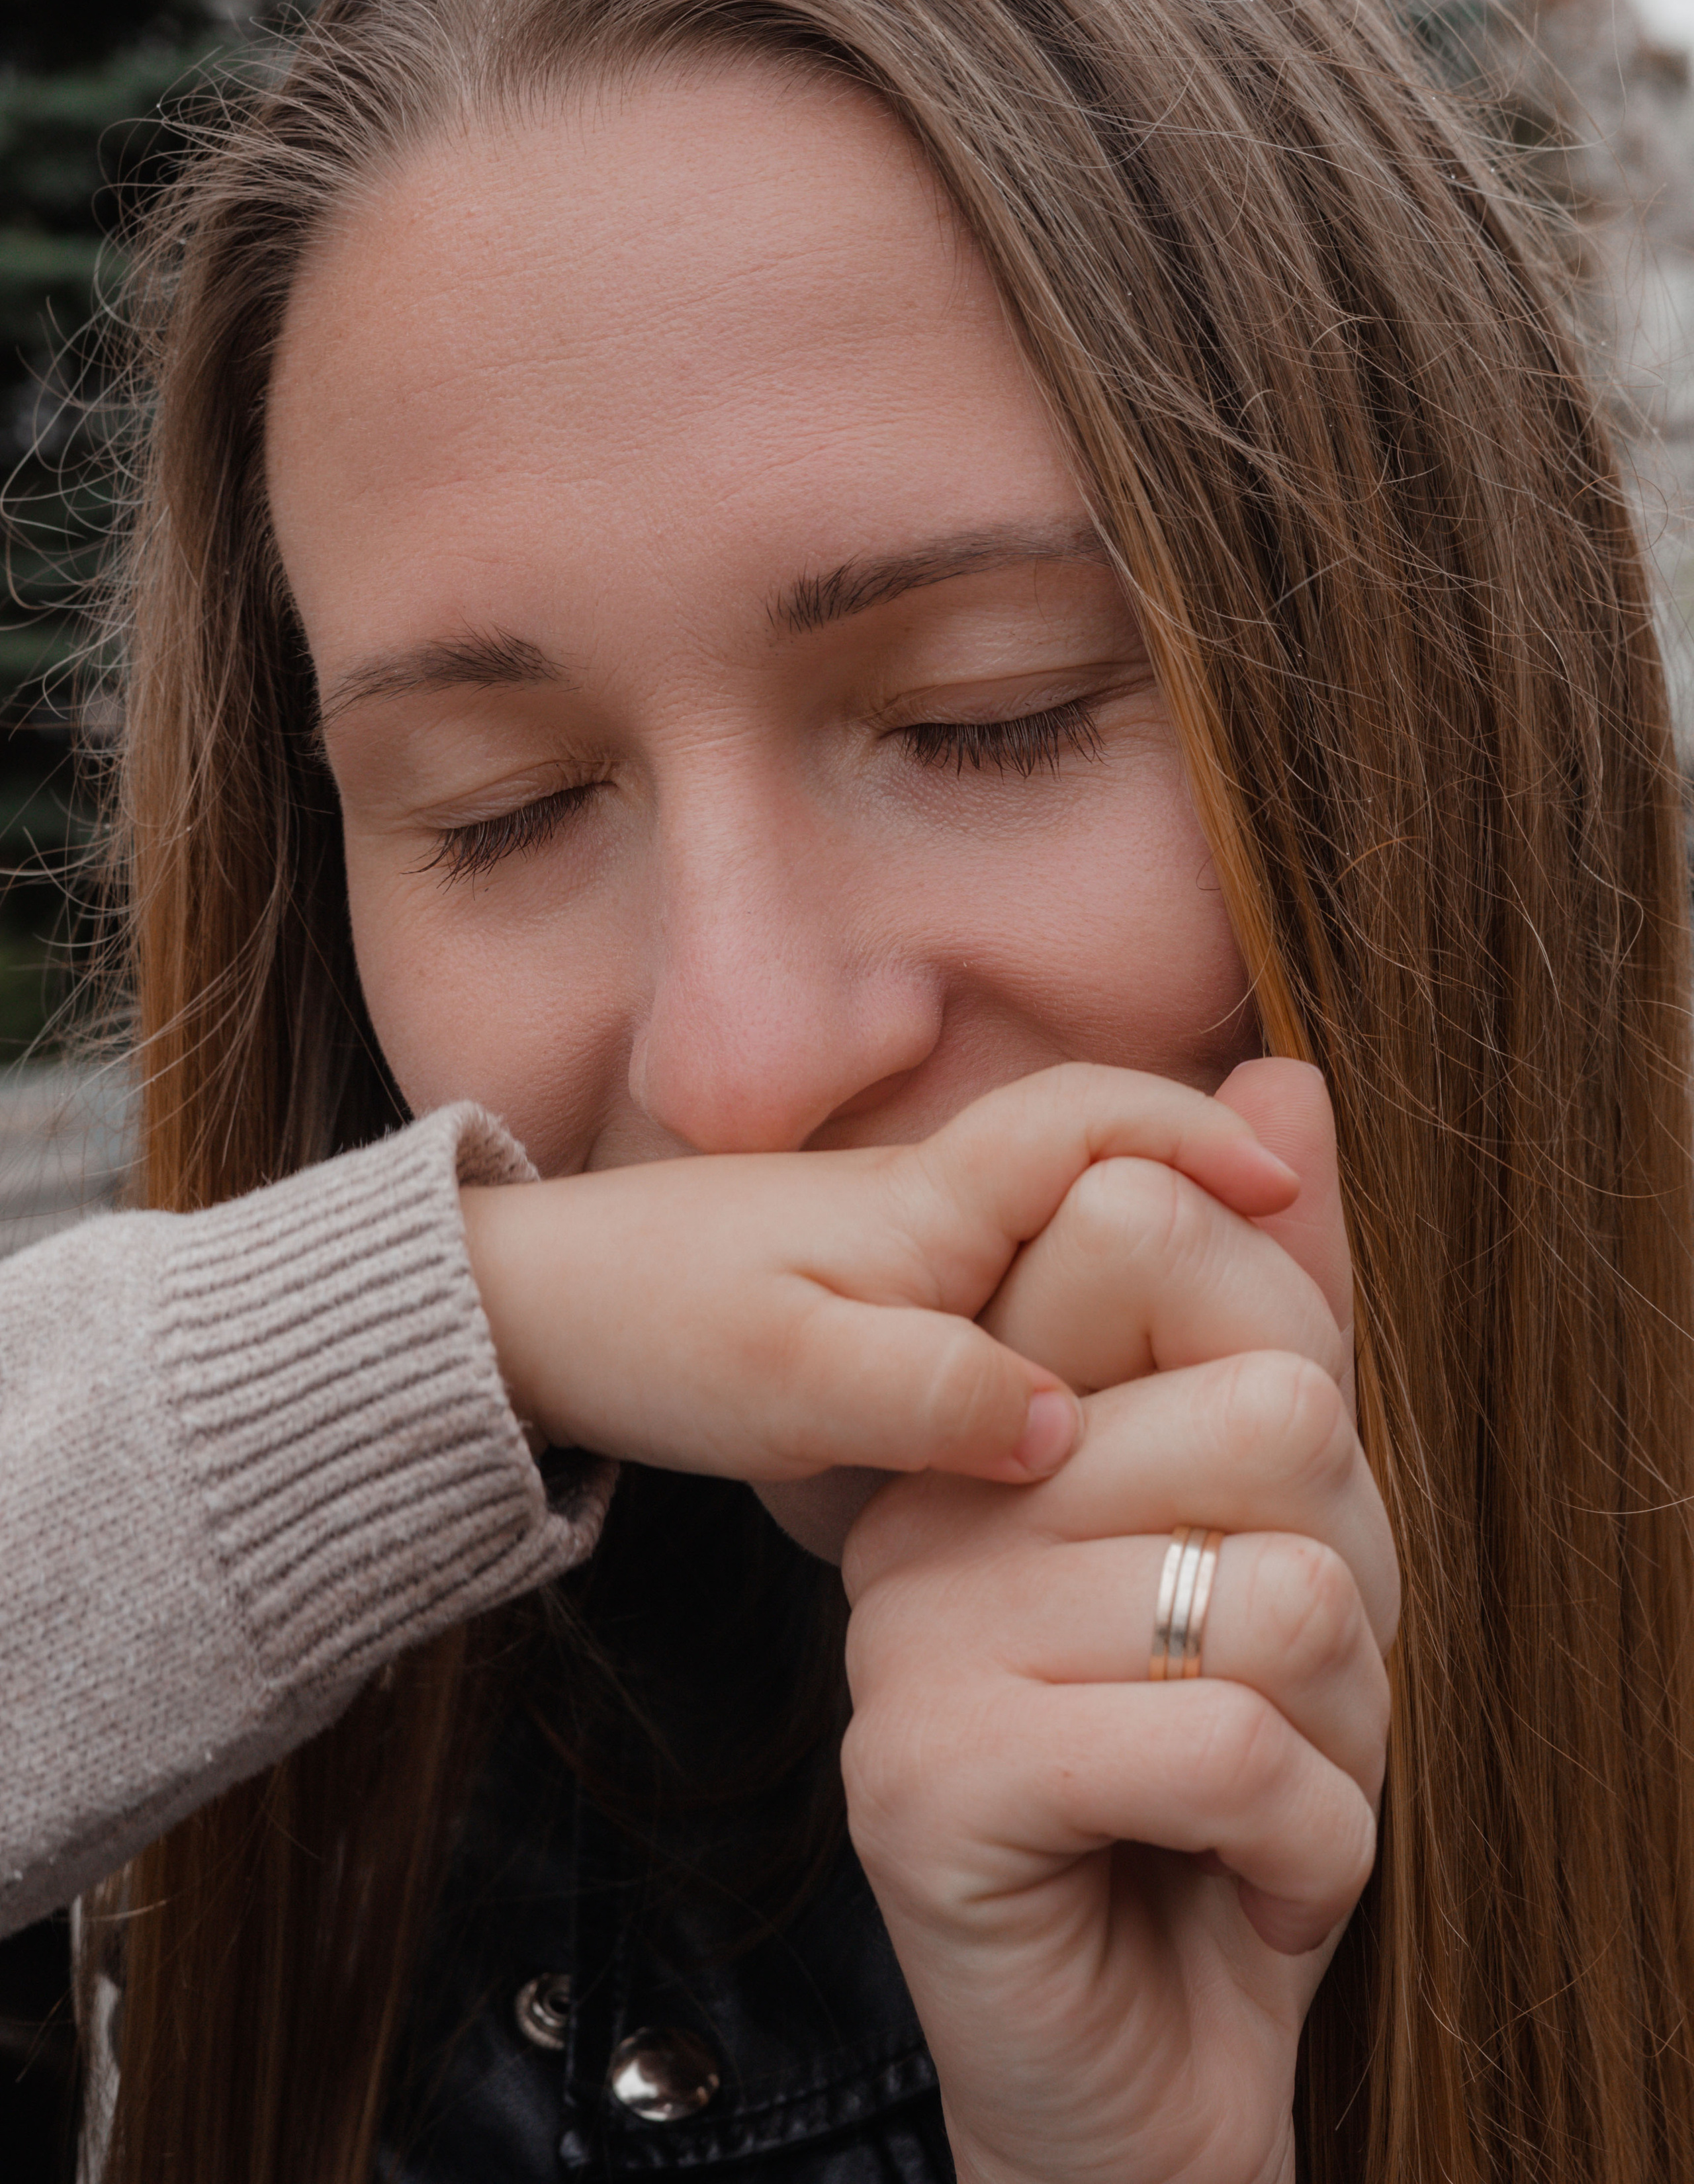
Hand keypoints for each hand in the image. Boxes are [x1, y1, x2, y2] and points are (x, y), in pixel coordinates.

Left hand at [459, 1062, 1297, 1488]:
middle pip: (1117, 1177)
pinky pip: (1028, 1300)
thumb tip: (1066, 1432)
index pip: (1095, 1121)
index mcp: (933, 1196)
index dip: (1202, 1140)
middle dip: (1215, 1219)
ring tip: (1242, 1378)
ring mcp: (920, 1251)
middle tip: (1309, 1303)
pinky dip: (1089, 1337)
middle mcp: (943, 1204)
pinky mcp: (892, 1303)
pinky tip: (1109, 1418)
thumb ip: (928, 1394)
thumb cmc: (652, 1329)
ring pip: (1077, 1246)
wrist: (536, 1316)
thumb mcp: (788, 1375)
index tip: (1288, 1189)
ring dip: (1159, 1288)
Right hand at [839, 1061, 1395, 2183]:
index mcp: (993, 1413)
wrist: (1142, 2070)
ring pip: (1284, 1589)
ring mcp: (906, 1638)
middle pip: (1271, 1403)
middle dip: (1354, 1586)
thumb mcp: (1289, 1521)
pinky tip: (1240, 1885)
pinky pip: (1231, 1749)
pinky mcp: (927, 1784)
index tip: (1270, 1523)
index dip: (1300, 1390)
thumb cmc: (1228, 1771)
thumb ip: (1274, 1294)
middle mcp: (929, 1499)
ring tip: (1263, 1788)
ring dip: (1349, 1737)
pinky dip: (1311, 1849)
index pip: (1163, 1230)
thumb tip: (1284, 1070)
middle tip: (1281, 1690)